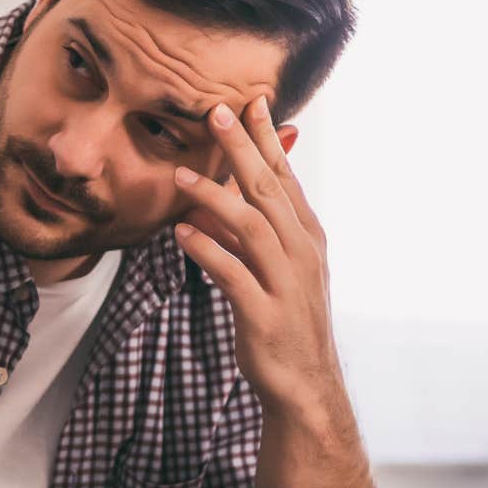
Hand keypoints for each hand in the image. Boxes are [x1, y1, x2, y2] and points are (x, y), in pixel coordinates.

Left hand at [172, 96, 340, 413]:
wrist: (306, 385)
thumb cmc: (285, 322)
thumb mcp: (272, 270)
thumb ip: (244, 236)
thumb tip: (209, 206)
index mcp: (306, 236)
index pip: (285, 177)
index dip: (268, 139)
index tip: (250, 102)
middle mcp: (301, 253)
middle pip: (268, 190)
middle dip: (243, 148)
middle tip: (217, 111)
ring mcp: (285, 283)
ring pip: (251, 226)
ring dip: (215, 196)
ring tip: (180, 174)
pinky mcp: (263, 314)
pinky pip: (232, 274)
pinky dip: (206, 250)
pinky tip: (181, 233)